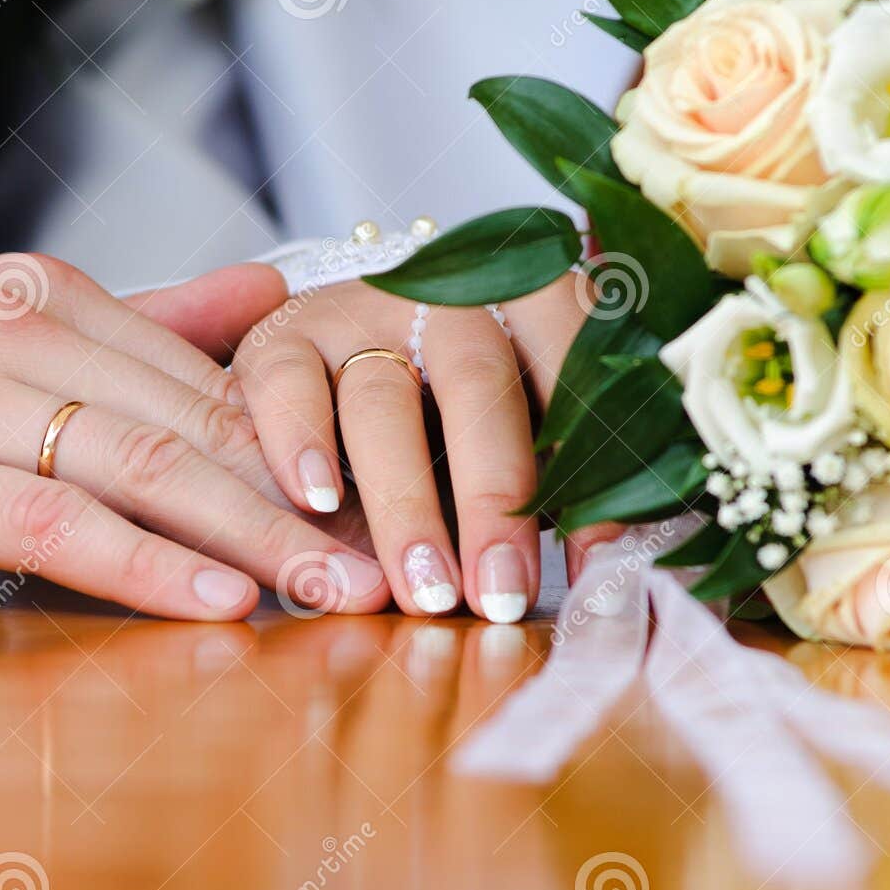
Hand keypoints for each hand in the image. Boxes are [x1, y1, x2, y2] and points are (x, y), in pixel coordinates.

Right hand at [0, 255, 390, 619]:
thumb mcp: (4, 339)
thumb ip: (143, 323)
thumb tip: (273, 293)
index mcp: (47, 291)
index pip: (212, 378)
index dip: (309, 449)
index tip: (388, 507)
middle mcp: (9, 323)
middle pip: (194, 421)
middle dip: (306, 502)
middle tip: (395, 564)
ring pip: (139, 466)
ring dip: (252, 538)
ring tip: (337, 592)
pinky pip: (49, 522)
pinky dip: (144, 563)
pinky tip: (217, 599)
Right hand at [233, 274, 618, 620]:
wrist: (355, 347)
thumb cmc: (470, 411)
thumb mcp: (530, 427)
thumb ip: (567, 482)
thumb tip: (605, 570)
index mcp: (531, 297)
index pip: (575, 371)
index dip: (588, 469)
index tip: (597, 566)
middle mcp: (445, 294)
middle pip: (475, 385)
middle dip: (492, 499)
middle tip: (502, 596)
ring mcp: (359, 309)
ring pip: (380, 401)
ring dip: (404, 506)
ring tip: (424, 590)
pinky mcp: (284, 334)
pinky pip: (286, 384)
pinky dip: (299, 443)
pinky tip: (319, 503)